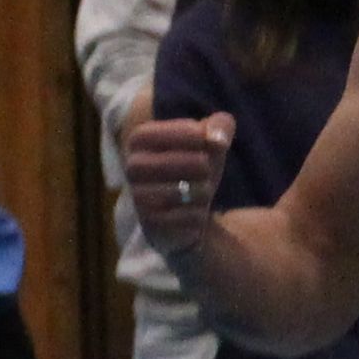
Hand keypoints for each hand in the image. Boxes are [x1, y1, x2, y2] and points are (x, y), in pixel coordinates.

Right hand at [120, 113, 232, 268]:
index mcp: (143, 153)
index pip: (142, 136)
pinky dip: (191, 217)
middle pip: (140, 165)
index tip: (204, 134)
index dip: (172, 132)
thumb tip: (222, 124)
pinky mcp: (155, 234)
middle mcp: (135, 180)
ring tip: (206, 192)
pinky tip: (201, 219)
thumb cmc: (201, 181)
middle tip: (206, 165)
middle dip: (181, 161)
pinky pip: (169, 222)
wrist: (202, 233)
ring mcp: (143, 208)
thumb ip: (220, 132)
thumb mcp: (213, 153)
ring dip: (190, 189)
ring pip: (154, 194)